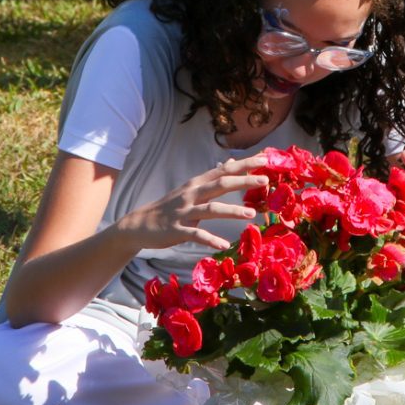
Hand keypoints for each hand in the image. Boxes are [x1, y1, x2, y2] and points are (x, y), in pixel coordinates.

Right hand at [116, 155, 268, 251]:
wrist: (139, 225)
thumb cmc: (169, 207)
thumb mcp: (191, 189)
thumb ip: (212, 178)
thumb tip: (230, 162)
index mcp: (197, 184)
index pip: (223, 170)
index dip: (244, 165)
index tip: (264, 159)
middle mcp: (192, 194)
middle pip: (220, 184)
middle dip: (243, 181)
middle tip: (265, 180)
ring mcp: (184, 212)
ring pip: (211, 209)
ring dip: (232, 211)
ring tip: (251, 214)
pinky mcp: (177, 230)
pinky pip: (196, 234)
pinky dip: (210, 239)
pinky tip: (224, 245)